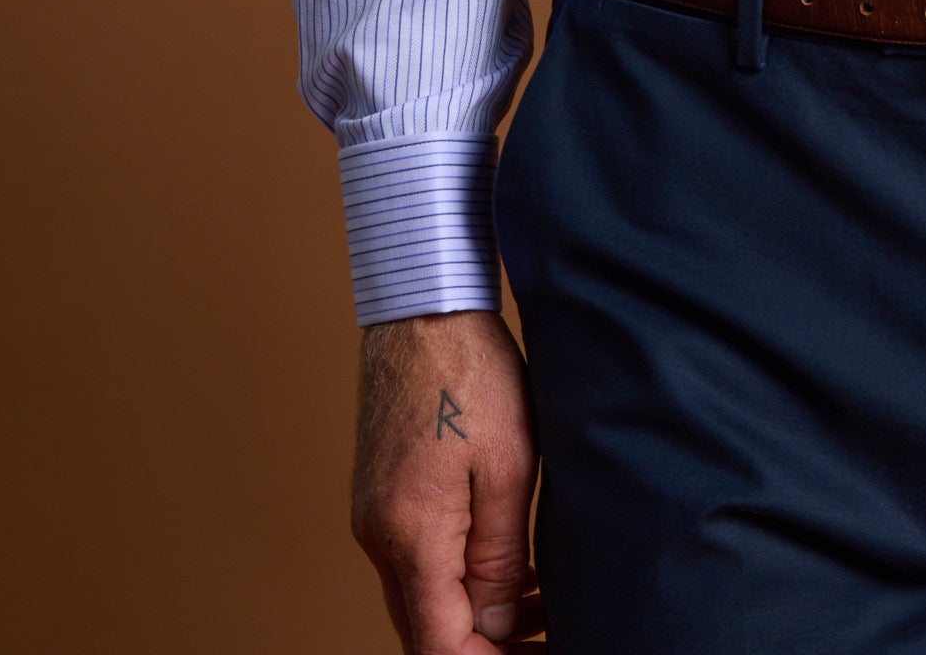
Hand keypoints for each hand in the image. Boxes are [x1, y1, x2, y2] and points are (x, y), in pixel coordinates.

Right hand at [352, 310, 543, 649]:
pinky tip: (508, 562)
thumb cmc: (471, 372)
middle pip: (426, 632)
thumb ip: (500, 558)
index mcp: (410, 537)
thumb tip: (497, 628)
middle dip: (489, 644)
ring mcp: (374, 516)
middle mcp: (378, 537)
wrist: (423, 306)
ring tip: (544, 601)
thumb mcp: (508, 466)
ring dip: (477, 613)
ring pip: (422, 599)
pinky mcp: (381, 494)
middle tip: (551, 632)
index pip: (441, 647)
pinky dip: (459, 579)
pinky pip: (416, 563)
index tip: (544, 651)